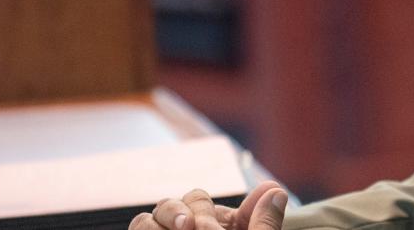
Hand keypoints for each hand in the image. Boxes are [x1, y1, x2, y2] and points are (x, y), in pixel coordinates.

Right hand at [129, 181, 287, 229]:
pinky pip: (138, 227)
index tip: (212, 228)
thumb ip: (262, 225)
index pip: (203, 203)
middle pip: (173, 203)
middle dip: (184, 212)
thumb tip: (275, 188)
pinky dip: (146, 229)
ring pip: (147, 217)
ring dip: (163, 220)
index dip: (207, 211)